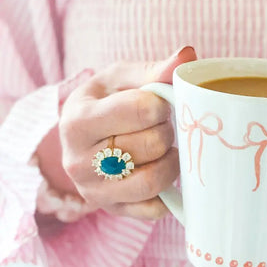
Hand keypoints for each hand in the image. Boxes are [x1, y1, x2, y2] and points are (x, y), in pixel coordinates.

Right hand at [58, 47, 196, 220]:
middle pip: (151, 145)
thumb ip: (156, 70)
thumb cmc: (107, 101)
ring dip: (171, 160)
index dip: (162, 104)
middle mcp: (78, 160)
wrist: (84, 136)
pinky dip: (167, 190)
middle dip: (166, 130)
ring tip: (164, 148)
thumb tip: (188, 55)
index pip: (141, 110)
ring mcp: (94, 191)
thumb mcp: (123, 78)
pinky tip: (160, 170)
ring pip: (153, 179)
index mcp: (78, 120)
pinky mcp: (113, 210)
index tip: (159, 103)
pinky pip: (154, 208)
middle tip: (161, 125)